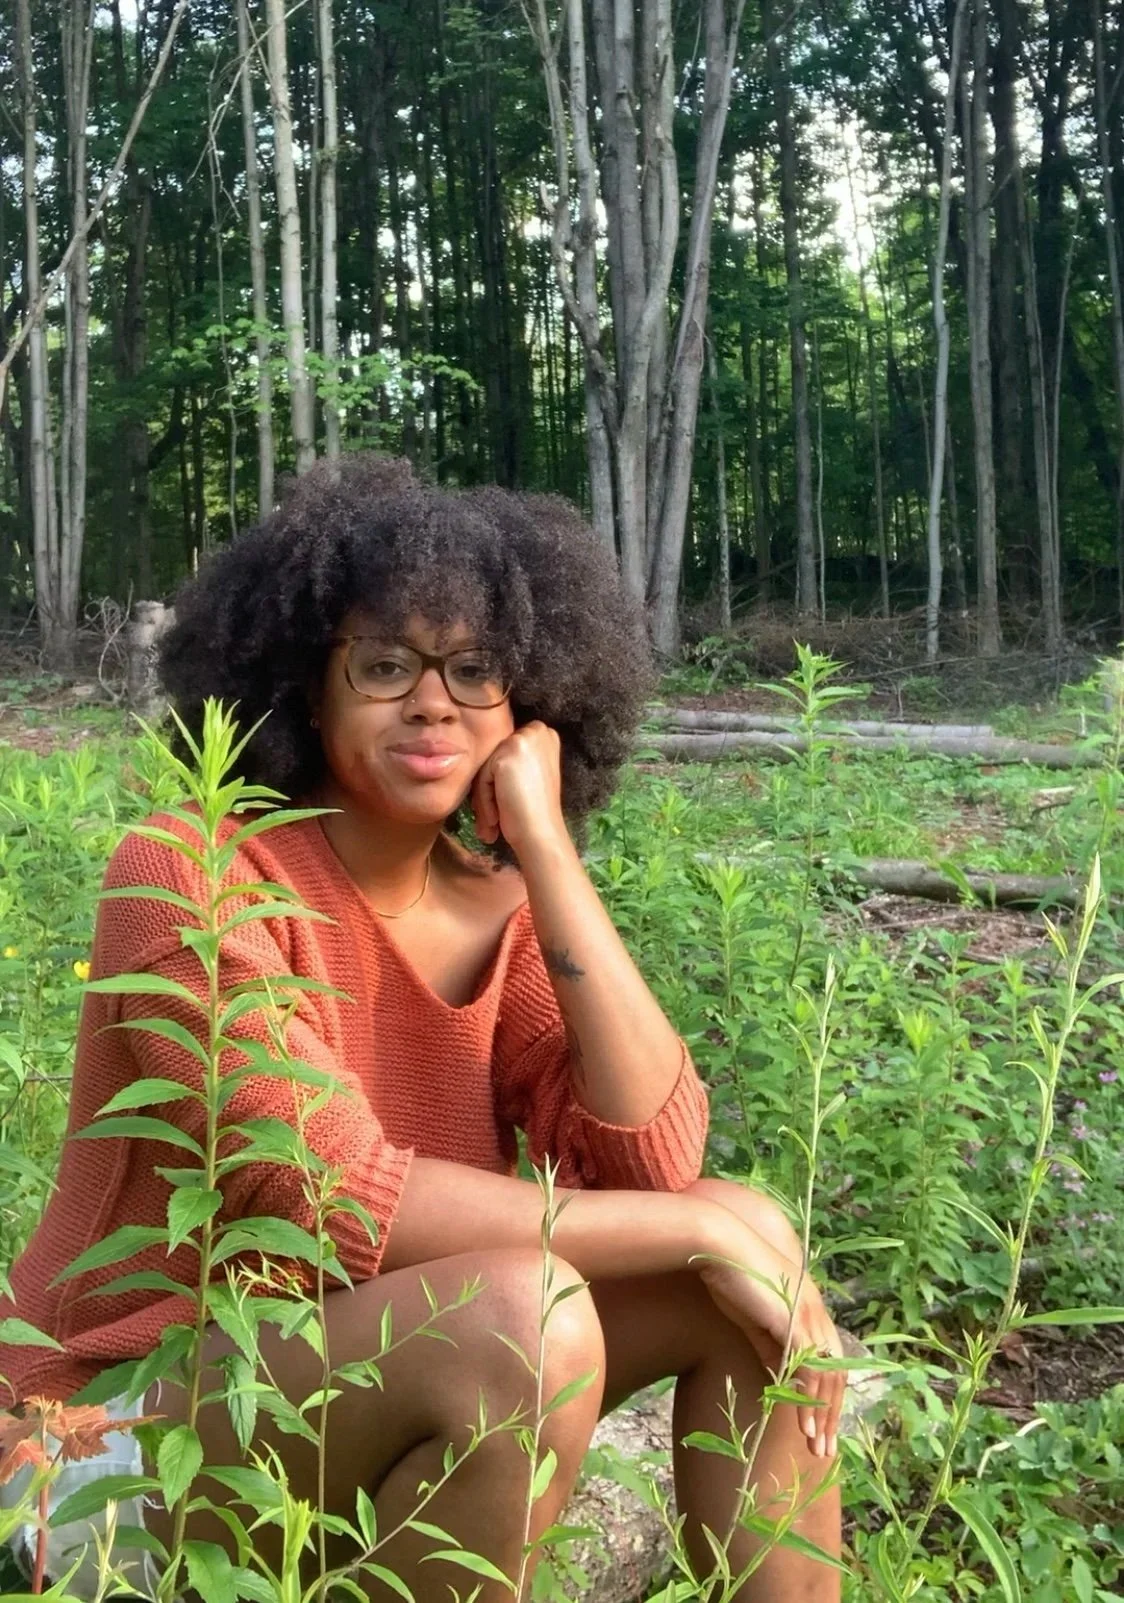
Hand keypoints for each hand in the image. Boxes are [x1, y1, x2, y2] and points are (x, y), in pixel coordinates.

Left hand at [471, 722, 568, 857]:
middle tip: (492, 820)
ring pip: (485, 768)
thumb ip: (514, 760)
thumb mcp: (531, 774)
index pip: (505, 751)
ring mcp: (522, 740)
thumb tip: (485, 761)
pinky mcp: (508, 753)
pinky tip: (494, 819)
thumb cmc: (536, 812)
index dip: (500, 780)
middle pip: (494, 758)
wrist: (542, 833)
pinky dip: (483, 800)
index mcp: (545, 734)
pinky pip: (481, 776)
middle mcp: (537, 730)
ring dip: (484, 798)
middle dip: (489, 789)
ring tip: (491, 824)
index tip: (503, 805)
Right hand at [692, 1218, 844, 1459]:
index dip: (827, 1397)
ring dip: (822, 1415)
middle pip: (836, 1374)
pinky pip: (810, 1370)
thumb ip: (772, 1346)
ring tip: (814, 1445)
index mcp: (810, 1309)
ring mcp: (809, 1317)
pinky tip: (802, 1423)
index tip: (819, 1427)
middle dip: (831, 1415)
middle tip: (823, 1450)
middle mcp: (817, 1313)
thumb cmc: (732, 1277)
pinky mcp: (794, 1322)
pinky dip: (809, 1399)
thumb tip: (781, 1377)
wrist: (720, 1246)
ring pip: (828, 1377)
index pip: (830, 1362)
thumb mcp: (754, 1319)